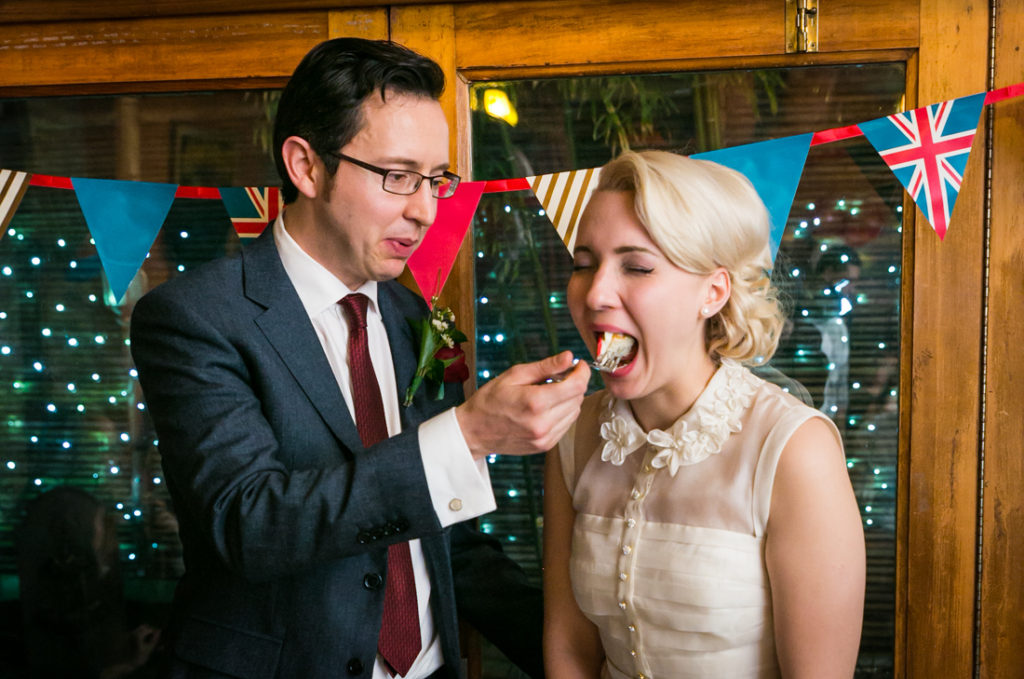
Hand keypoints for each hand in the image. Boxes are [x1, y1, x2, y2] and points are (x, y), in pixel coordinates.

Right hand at [456, 351, 588, 458]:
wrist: (474, 432)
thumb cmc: (490, 400)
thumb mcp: (514, 375)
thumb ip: (545, 367)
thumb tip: (569, 357)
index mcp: (535, 402)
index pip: (577, 386)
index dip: (582, 372)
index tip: (578, 365)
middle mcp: (543, 423)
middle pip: (578, 398)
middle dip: (575, 383)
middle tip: (559, 375)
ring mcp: (545, 438)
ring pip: (575, 412)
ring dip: (569, 398)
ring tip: (549, 392)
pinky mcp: (546, 446)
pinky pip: (566, 424)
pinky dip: (563, 412)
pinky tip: (547, 407)